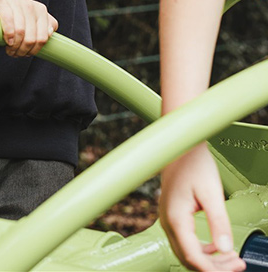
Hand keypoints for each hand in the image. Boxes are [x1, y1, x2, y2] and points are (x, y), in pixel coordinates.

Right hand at [0, 0, 56, 56]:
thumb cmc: (20, 13)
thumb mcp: (36, 18)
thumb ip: (47, 26)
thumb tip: (49, 34)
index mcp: (41, 11)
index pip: (43, 38)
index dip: (35, 50)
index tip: (27, 53)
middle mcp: (30, 6)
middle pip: (31, 38)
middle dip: (23, 50)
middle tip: (16, 54)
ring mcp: (17, 4)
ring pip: (20, 32)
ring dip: (14, 47)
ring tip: (10, 50)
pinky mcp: (3, 4)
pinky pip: (8, 23)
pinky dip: (8, 35)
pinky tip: (7, 41)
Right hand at [159, 145, 244, 271]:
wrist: (180, 146)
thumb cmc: (194, 163)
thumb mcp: (212, 193)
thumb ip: (219, 222)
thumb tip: (225, 248)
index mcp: (175, 218)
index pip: (193, 257)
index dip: (213, 270)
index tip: (233, 269)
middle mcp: (167, 220)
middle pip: (188, 258)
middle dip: (213, 267)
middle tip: (238, 264)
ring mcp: (167, 218)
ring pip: (186, 251)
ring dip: (209, 260)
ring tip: (232, 258)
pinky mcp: (171, 214)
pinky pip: (184, 241)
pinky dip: (201, 249)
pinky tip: (216, 247)